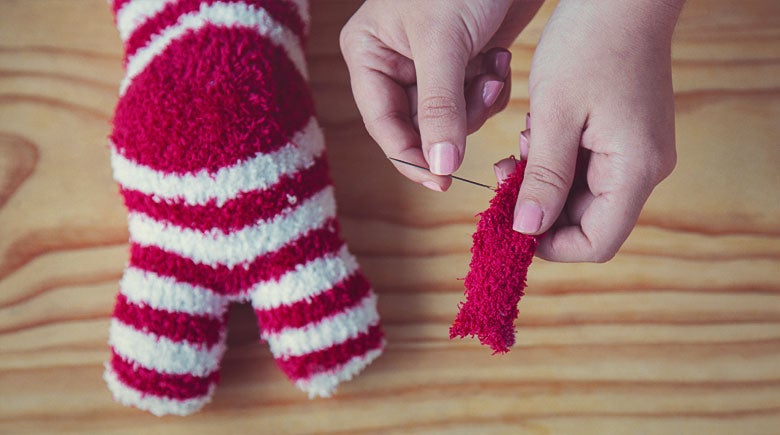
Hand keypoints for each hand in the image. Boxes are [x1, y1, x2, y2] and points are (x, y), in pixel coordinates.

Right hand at [340, 0, 542, 190]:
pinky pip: (473, 102)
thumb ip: (439, 108)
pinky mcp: (462, 64)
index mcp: (369, 54)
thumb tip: (437, 168)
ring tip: (489, 68)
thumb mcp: (443, 43)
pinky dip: (489, 89)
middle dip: (454, 120)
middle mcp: (394, 64)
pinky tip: (496, 59)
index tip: (439, 183)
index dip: (410, 157)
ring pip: (450, 119)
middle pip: (418, 126)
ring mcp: (430, 66)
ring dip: (476, 103)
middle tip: (479, 96)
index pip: (383, 123)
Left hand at [505, 0, 683, 261]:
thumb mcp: (555, 115)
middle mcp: (645, 168)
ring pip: (582, 194)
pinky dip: (555, 159)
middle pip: (587, 220)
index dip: (551, 246)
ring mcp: (637, 152)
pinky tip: (537, 132)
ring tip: (522, 143)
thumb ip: (543, 176)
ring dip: (543, 179)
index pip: (596, 243)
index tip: (511, 227)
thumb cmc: (589, 44)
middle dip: (540, 206)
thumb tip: (528, 229)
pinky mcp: (626, 137)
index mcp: (635, 169)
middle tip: (505, 175)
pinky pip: (587, 167)